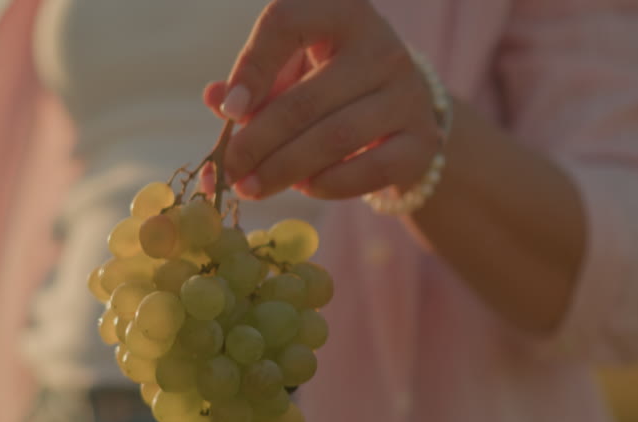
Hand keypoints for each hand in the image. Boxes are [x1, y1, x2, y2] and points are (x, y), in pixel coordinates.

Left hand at [202, 0, 441, 201]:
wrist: (402, 111)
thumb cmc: (332, 83)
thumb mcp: (292, 71)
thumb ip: (254, 83)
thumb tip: (216, 100)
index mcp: (342, 10)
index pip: (288, 23)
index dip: (253, 67)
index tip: (228, 111)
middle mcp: (381, 46)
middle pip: (307, 98)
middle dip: (258, 142)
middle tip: (230, 172)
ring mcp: (407, 94)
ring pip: (335, 138)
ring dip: (285, 169)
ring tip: (253, 187)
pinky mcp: (421, 141)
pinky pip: (369, 170)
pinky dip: (328, 184)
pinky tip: (303, 188)